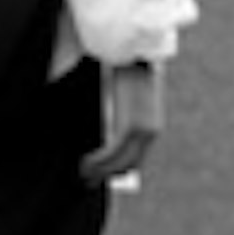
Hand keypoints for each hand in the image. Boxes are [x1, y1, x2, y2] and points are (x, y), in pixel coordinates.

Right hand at [82, 59, 165, 190]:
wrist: (136, 54)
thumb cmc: (130, 69)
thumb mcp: (129, 95)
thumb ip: (123, 112)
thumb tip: (108, 122)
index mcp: (151, 126)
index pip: (135, 160)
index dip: (116, 171)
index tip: (99, 175)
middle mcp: (149, 132)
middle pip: (127, 165)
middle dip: (105, 175)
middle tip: (87, 180)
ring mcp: (142, 131)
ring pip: (118, 163)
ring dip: (98, 171)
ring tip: (82, 173)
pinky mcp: (130, 127)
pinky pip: (111, 153)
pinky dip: (97, 162)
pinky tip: (84, 163)